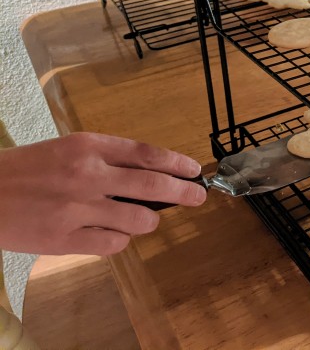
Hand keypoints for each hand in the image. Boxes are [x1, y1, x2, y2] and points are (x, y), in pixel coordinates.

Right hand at [0, 132, 206, 255]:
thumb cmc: (27, 169)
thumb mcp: (69, 149)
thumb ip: (108, 159)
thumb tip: (152, 176)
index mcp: (88, 147)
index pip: (146, 154)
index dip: (176, 163)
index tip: (194, 171)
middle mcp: (86, 175)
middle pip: (151, 185)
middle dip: (183, 192)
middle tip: (198, 196)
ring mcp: (75, 208)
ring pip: (137, 220)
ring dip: (148, 220)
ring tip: (143, 218)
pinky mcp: (63, 239)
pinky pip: (112, 244)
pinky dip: (120, 240)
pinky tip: (111, 233)